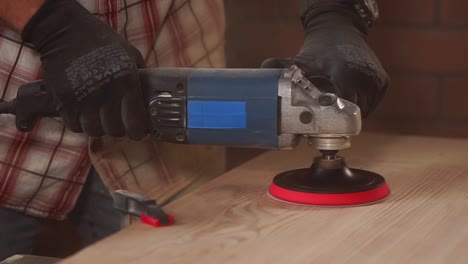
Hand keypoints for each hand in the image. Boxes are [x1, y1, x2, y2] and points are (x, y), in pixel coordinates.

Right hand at [21, 0, 147, 138]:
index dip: (138, 131)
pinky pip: (74, 126)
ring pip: (94, 130)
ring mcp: (82, 99)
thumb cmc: (102, 42)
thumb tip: (151, 97)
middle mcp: (105, 94)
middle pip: (114, 131)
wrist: (65, 30)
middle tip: (118, 120)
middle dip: (119, 129)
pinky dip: (80, 123)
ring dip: (98, 126)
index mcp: (126, 82)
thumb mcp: (130, 55)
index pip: (134, 124)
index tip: (137, 129)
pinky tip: (84, 112)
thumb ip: (141, 77)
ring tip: (100, 115)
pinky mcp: (63, 101)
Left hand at [261, 2, 388, 117]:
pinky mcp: (383, 83)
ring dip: (346, 115)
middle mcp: (366, 78)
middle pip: (351, 114)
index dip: (330, 122)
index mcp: (346, 73)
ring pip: (362, 113)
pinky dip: (357, 107)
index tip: (318, 128)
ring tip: (332, 111)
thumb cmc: (319, 49)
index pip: (342, 109)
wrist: (342, 30)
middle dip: (336, 122)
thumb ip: (284, 68)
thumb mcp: (302, 60)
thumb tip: (264, 69)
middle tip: (321, 124)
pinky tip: (344, 99)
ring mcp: (377, 82)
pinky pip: (369, 105)